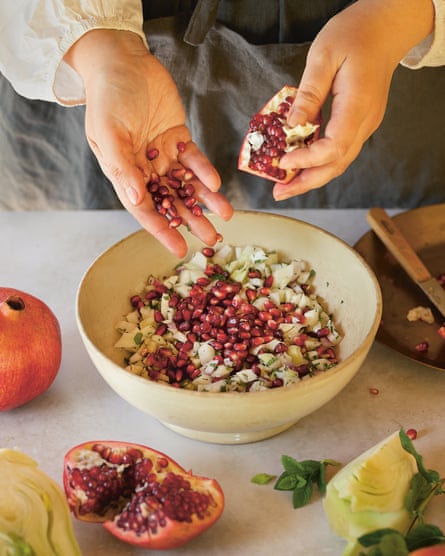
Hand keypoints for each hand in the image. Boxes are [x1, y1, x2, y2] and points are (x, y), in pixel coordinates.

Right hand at [64, 30, 232, 257]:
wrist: (122, 62)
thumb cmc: (108, 97)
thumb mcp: (109, 132)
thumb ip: (121, 167)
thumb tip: (135, 199)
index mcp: (123, 173)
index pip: (144, 209)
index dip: (162, 230)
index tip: (179, 249)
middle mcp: (144, 169)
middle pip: (171, 201)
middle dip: (192, 220)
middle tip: (213, 239)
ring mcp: (162, 154)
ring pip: (187, 184)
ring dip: (205, 200)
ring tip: (226, 216)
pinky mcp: (178, 138)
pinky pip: (194, 159)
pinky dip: (205, 171)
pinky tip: (216, 183)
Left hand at [274, 0, 434, 200]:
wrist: (384, 30)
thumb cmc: (354, 36)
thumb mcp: (324, 56)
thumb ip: (309, 93)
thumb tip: (292, 125)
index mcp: (358, 105)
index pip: (335, 146)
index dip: (308, 159)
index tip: (284, 160)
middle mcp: (365, 121)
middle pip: (338, 164)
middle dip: (307, 181)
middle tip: (279, 192)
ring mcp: (364, 125)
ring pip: (339, 162)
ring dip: (312, 177)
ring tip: (285, 186)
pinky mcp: (359, 124)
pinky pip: (339, 151)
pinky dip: (318, 163)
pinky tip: (299, 166)